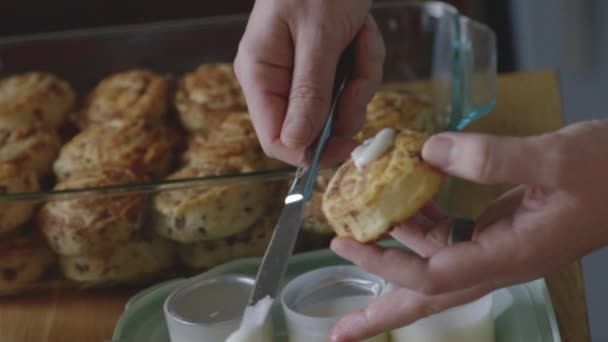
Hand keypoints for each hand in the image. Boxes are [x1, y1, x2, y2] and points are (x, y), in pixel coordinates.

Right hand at [234, 0, 384, 165]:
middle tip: (361, 76)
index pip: (275, 138)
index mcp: (260, 74)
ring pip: (340, 105)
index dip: (308, 152)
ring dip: (362, 77)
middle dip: (347, 104)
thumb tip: (298, 145)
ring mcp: (303, 72)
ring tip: (362, 38)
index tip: (344, 146)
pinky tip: (363, 32)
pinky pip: (352, 82)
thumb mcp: (317, 36)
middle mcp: (278, 79)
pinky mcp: (326, 64)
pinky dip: (366, 60)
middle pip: (315, 126)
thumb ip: (308, 92)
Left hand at [329, 119, 607, 340]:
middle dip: (382, 313)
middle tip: (340, 332)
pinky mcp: (499, 229)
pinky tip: (404, 202)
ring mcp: (499, 247)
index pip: (434, 275)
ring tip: (356, 238)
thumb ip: (494, 157)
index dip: (386, 263)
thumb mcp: (557, 158)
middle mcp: (499, 261)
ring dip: (395, 253)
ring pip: (436, 263)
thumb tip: (429, 153)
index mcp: (511, 256)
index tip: (344, 245)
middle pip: (429, 297)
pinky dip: (422, 220)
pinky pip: (451, 234)